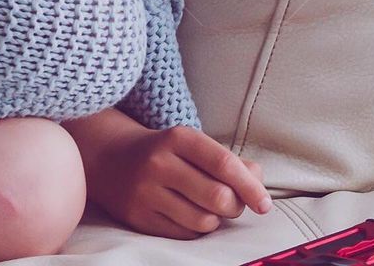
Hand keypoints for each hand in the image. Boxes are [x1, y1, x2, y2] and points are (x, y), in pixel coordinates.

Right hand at [89, 123, 271, 240]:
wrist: (109, 157)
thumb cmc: (163, 151)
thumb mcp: (191, 144)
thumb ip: (227, 160)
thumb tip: (258, 179)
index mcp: (177, 138)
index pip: (223, 164)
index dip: (250, 187)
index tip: (264, 204)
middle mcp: (159, 163)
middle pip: (218, 198)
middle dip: (234, 206)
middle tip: (232, 203)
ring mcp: (146, 191)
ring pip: (204, 221)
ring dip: (215, 220)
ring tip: (207, 207)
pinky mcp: (138, 217)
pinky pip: (184, 235)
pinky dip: (195, 230)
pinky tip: (188, 215)